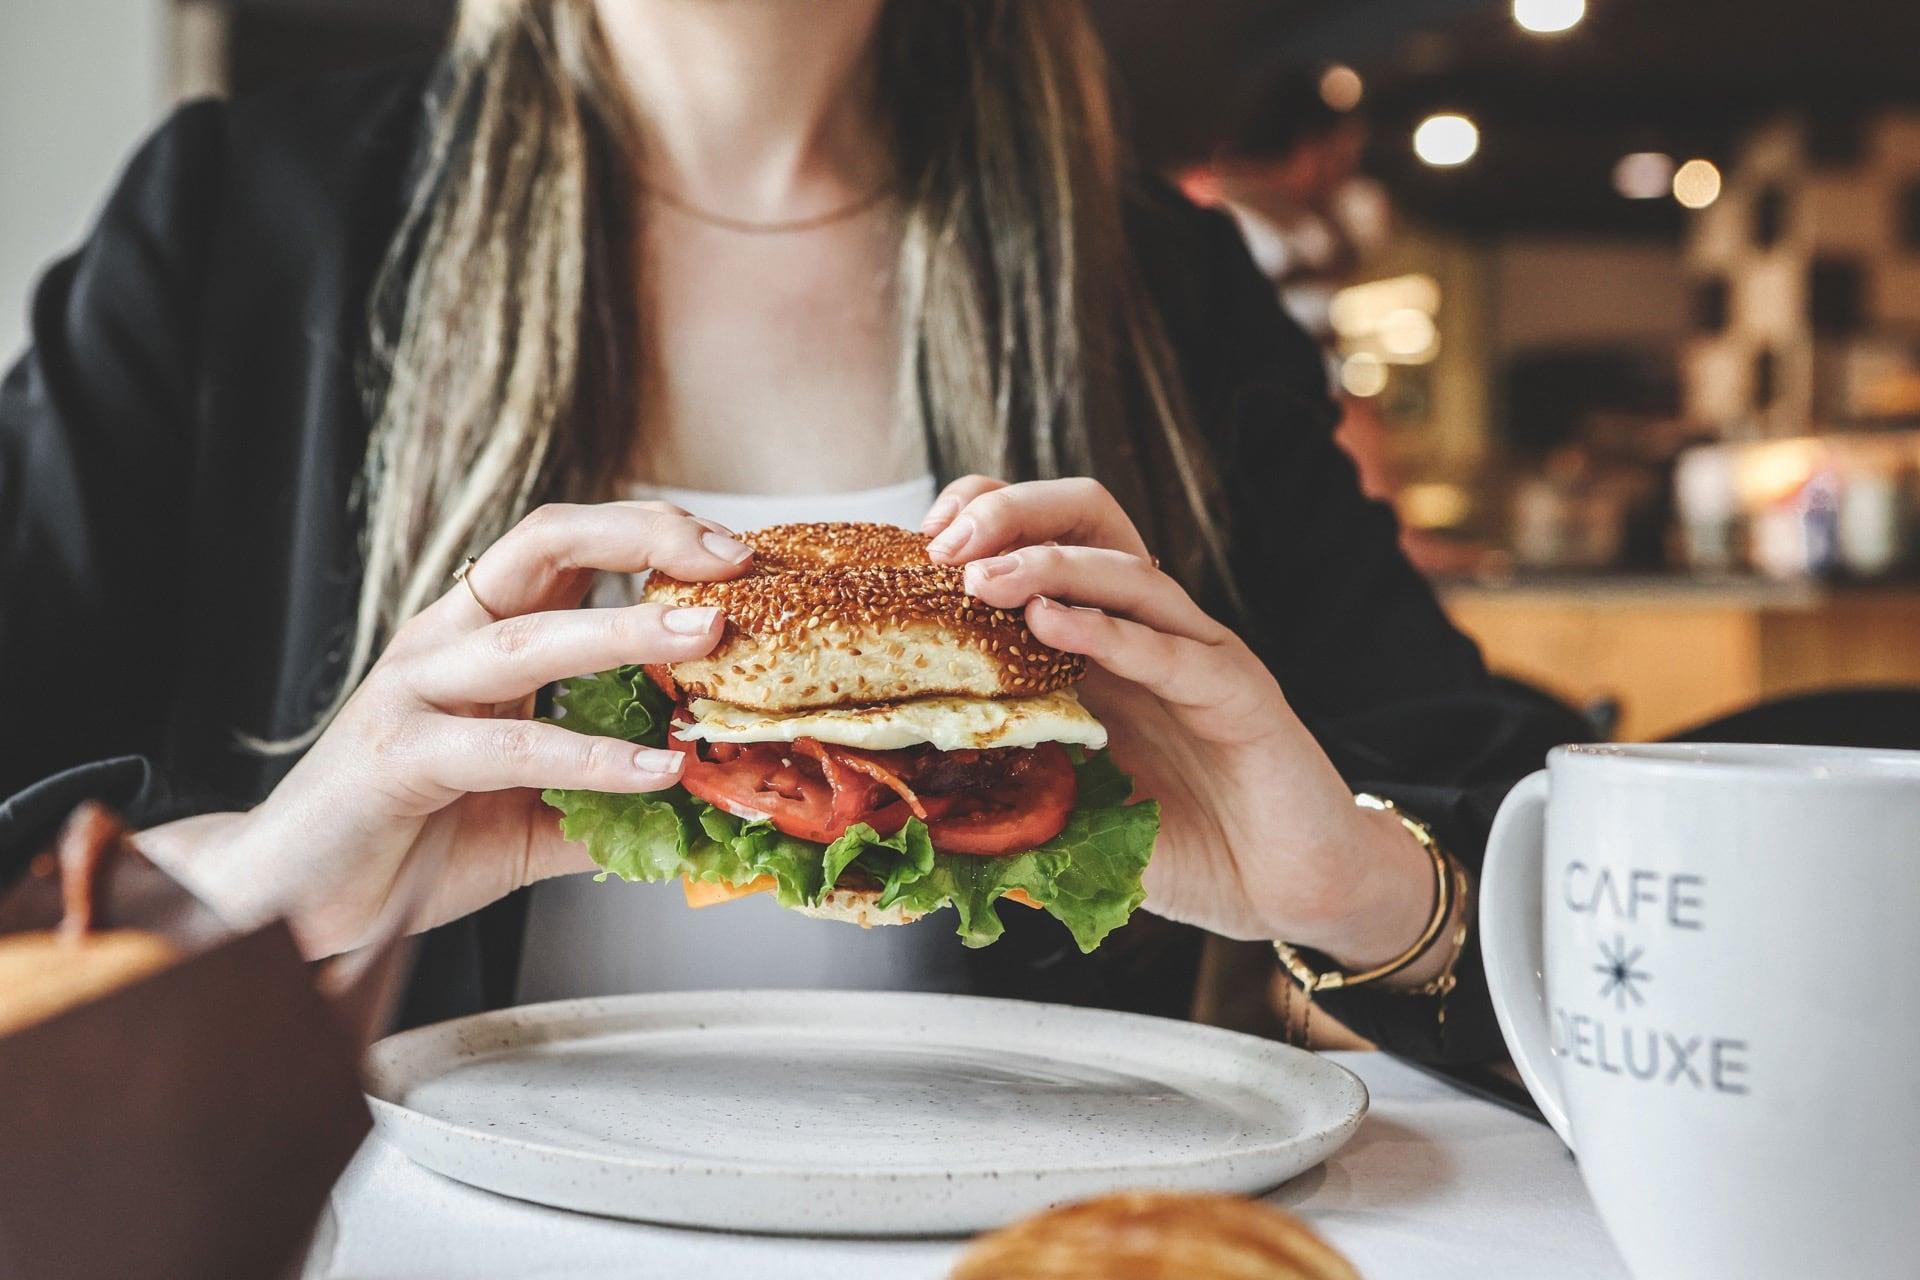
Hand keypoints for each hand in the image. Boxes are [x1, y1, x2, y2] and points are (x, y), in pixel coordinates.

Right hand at [137, 502, 754, 956]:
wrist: (296, 900)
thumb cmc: (412, 840)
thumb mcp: (537, 813)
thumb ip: (613, 797)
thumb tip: (709, 802)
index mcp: (480, 633)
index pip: (566, 546)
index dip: (648, 533)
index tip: (729, 552)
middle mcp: (445, 640)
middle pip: (542, 543)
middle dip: (641, 537)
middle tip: (729, 559)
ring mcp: (414, 690)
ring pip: (527, 637)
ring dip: (624, 632)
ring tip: (706, 637)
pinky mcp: (398, 755)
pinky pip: (506, 745)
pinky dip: (586, 755)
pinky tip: (652, 768)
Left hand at [923, 477, 1438, 971]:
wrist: (1290, 890)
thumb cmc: (1182, 846)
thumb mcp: (1068, 815)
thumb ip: (998, 795)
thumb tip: (900, 801)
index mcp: (1103, 644)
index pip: (1044, 538)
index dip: (984, 522)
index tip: (919, 545)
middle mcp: (1148, 631)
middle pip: (1089, 519)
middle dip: (1014, 512)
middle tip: (948, 542)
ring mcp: (1198, 655)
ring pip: (1128, 570)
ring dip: (1049, 563)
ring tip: (982, 576)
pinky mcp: (1240, 694)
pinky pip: (1173, 649)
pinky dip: (1110, 631)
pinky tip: (1052, 623)